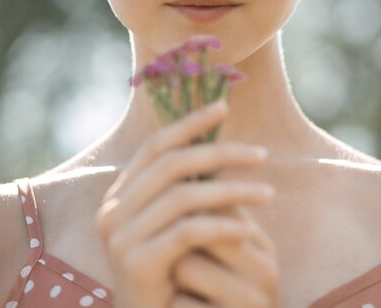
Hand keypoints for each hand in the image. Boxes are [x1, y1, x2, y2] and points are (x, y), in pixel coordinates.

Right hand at [95, 99, 273, 307]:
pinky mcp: (136, 265)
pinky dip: (222, 225)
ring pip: (184, 196)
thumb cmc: (172, 273)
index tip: (223, 108)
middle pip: (172, 164)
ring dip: (232, 191)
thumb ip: (185, 187)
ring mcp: (119, 238)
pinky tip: (249, 230)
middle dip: (220, 153)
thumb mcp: (176, 223)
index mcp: (119, 194)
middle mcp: (112, 211)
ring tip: (268, 193)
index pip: (155, 145)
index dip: (189, 123)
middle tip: (262, 154)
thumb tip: (219, 141)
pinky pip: (189, 232)